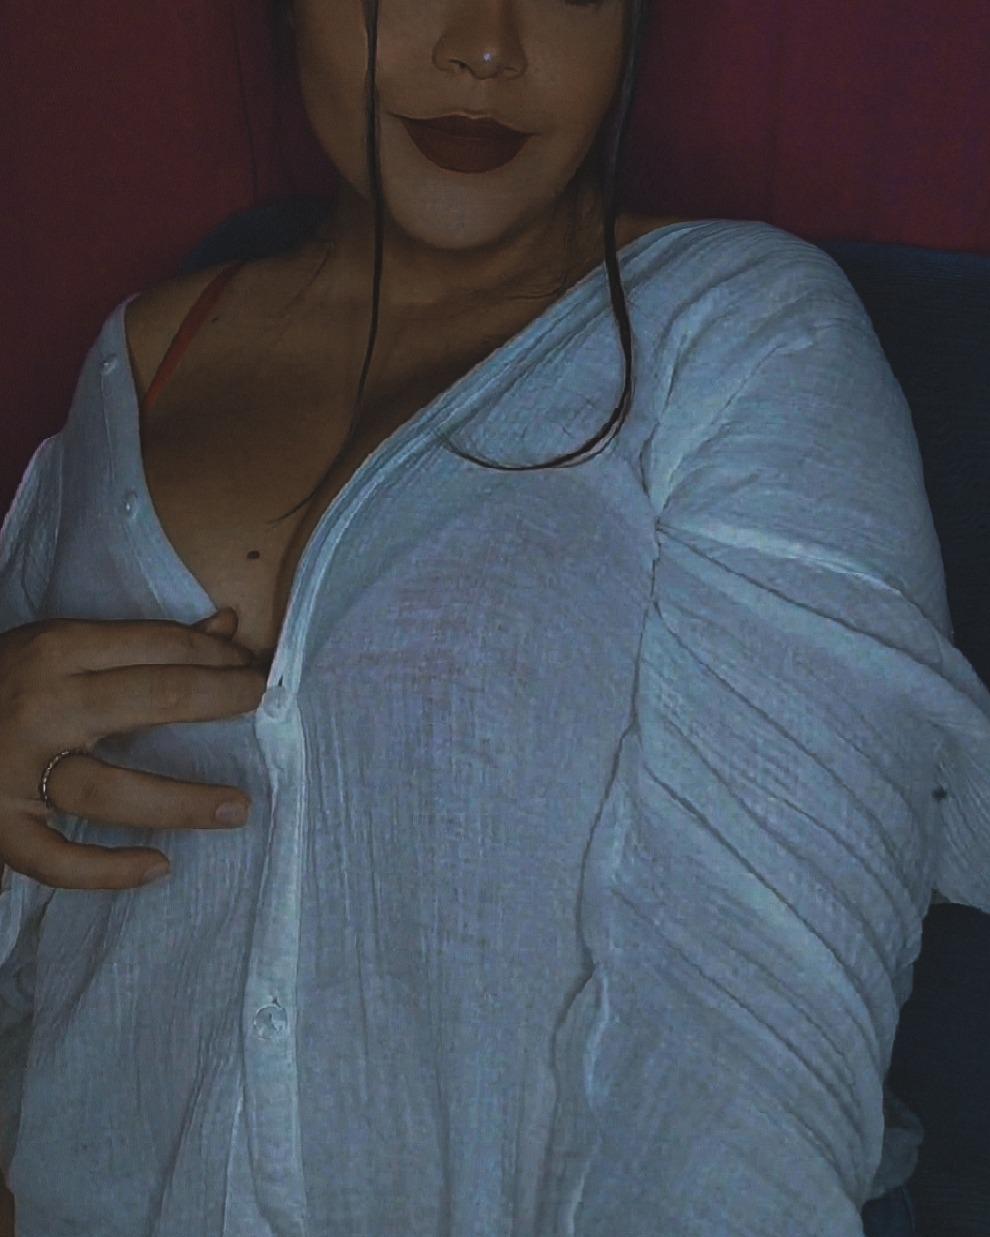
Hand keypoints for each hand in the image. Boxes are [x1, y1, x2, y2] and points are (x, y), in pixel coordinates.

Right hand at [0, 607, 267, 890]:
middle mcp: (41, 705)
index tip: (257, 668)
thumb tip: (230, 626)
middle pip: (152, 701)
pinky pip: (58, 860)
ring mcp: (18, 771)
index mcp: (57, 650)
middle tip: (266, 707)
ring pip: (111, 788)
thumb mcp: (63, 648)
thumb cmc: (5, 685)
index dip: (218, 656)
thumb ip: (145, 642)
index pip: (158, 647)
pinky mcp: (2, 828)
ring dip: (182, 800)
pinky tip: (159, 867)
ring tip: (238, 808)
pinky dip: (107, 871)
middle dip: (220, 701)